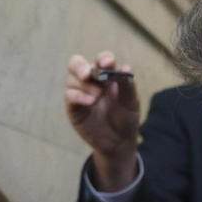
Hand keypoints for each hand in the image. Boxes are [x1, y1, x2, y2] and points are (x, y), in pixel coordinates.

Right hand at [65, 51, 141, 190]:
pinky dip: (78, 96)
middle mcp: (91, 81)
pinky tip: (90, 101)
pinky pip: (69, 95)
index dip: (103, 59)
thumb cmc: (126, 119)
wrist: (119, 142)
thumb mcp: (131, 103)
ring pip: (72, 79)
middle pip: (76, 63)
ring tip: (97, 97)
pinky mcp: (74, 108)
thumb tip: (126, 67)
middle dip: (80, 66)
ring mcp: (81, 93)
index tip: (108, 63)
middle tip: (88, 74)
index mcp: (107, 76)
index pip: (101, 60)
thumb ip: (127, 86)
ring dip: (85, 85)